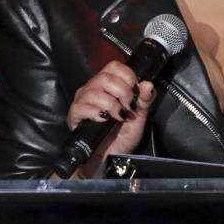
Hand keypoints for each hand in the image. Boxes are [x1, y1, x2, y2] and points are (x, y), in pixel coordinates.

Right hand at [66, 61, 156, 176]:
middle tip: (127, 107)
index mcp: (108, 85)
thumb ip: (145, 99)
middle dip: (122, 92)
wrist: (112, 157)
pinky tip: (104, 120)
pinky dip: (96, 112)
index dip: (127, 76)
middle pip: (105, 77)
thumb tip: (148, 84)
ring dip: (111, 104)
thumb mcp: (140, 116)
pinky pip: (82, 106)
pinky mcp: (75, 115)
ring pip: (94, 91)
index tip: (134, 92)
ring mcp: (83, 101)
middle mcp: (93, 89)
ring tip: (117, 116)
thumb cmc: (123, 136)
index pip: (114, 66)